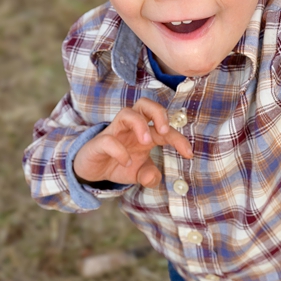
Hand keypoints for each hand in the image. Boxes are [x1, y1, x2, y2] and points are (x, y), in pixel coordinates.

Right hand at [74, 98, 193, 187]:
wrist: (91, 171)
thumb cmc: (117, 164)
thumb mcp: (137, 173)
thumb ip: (150, 176)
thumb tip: (153, 177)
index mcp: (144, 133)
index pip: (163, 128)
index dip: (178, 138)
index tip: (189, 154)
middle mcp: (130, 128)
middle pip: (145, 104)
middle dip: (158, 113)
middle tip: (164, 131)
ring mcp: (114, 132)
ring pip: (126, 112)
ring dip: (139, 124)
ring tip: (145, 142)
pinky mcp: (99, 142)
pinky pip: (109, 140)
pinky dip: (119, 151)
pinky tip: (125, 162)